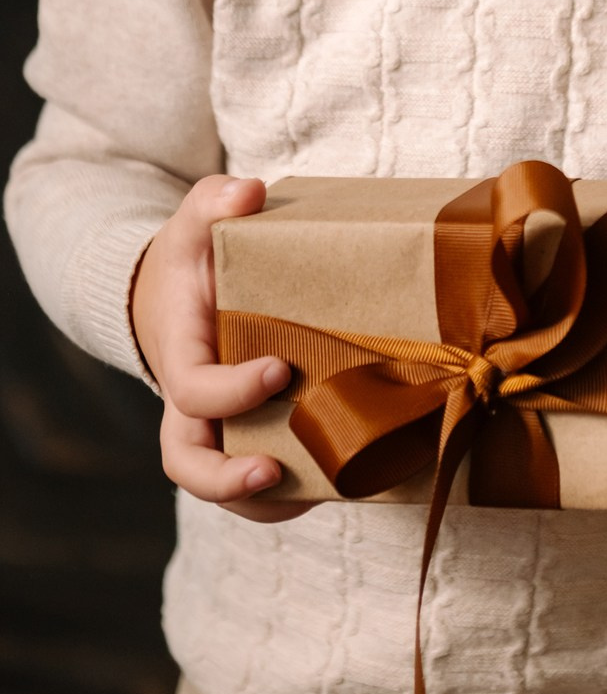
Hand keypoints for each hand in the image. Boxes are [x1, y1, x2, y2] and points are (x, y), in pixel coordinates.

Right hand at [131, 175, 312, 520]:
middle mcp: (190, 403)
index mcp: (180, 354)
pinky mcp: (243, 431)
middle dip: (225, 480)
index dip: (230, 391)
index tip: (278, 369)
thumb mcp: (196, 220)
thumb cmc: (194, 257)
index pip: (192, 389)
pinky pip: (256, 475)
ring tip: (319, 494)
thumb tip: (250, 191)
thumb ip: (214, 199)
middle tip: (273, 471)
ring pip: (221, 482)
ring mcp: (214, 424)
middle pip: (187, 463)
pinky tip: (339, 481)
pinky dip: (289, 489)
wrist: (180, 289)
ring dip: (263, 501)